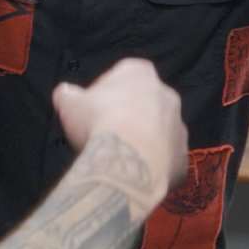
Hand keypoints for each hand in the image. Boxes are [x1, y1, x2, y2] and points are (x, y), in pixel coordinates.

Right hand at [52, 58, 187, 196]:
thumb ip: (68, 95)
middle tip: (107, 132)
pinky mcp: (183, 157)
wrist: (127, 161)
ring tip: (121, 157)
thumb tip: (64, 92)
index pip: (124, 73)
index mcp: (141, 73)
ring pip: (160, 131)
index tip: (93, 108)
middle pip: (146, 102)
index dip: (106, 90)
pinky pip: (167, 159)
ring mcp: (179, 127)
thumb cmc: (98, 121)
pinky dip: (154, 165)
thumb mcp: (70, 104)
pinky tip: (135, 175)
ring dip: (144, 140)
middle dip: (129, 114)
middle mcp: (167, 95)